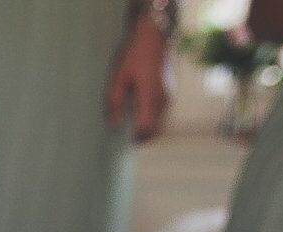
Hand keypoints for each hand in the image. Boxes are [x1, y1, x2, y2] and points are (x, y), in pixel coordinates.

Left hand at [105, 18, 171, 143]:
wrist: (154, 37)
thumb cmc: (134, 56)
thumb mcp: (118, 79)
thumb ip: (114, 103)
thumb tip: (114, 124)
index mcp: (149, 98)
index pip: (146, 130)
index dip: (136, 139)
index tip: (125, 142)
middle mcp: (162, 100)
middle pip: (155, 129)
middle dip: (142, 136)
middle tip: (126, 136)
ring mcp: (167, 95)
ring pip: (159, 121)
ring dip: (146, 126)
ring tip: (130, 123)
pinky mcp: (168, 91)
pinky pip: (160, 111)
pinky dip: (150, 116)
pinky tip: (138, 110)